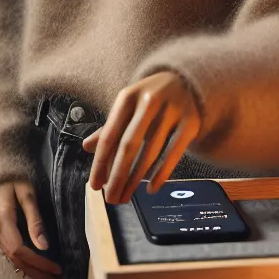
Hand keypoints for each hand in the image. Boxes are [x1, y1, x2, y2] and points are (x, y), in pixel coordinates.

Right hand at [0, 180, 61, 278]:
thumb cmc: (14, 179)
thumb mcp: (28, 193)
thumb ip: (35, 219)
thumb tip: (44, 246)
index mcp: (2, 218)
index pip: (19, 249)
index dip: (38, 262)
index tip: (57, 268)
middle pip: (16, 260)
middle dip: (37, 273)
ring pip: (12, 259)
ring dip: (32, 271)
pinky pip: (10, 253)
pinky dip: (24, 263)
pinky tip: (37, 269)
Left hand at [83, 71, 201, 204]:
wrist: (187, 80)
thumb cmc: (150, 99)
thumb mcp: (129, 106)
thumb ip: (110, 127)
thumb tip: (87, 147)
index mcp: (128, 97)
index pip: (109, 134)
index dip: (101, 162)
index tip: (95, 185)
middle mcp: (149, 101)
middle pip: (129, 145)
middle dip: (117, 176)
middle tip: (111, 198)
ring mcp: (172, 111)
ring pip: (150, 152)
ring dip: (136, 179)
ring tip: (126, 196)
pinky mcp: (191, 122)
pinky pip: (173, 154)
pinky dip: (161, 174)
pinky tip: (150, 189)